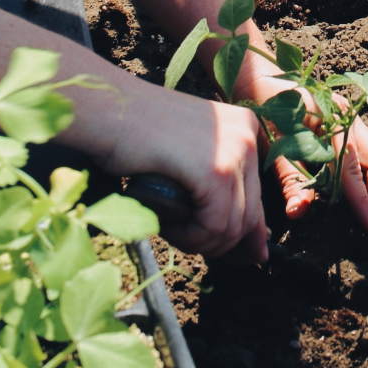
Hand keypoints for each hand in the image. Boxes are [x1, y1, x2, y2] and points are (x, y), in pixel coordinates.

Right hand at [87, 85, 267, 263]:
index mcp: (245, 127)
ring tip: (171, 231)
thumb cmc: (136, 133)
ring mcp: (236, 151)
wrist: (109, 110)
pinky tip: (168, 227)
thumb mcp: (188, 155)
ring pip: (233, 226)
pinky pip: (214, 226)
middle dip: (224, 243)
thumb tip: (248, 239)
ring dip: (200, 242)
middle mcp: (248, 136)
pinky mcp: (216, 171)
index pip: (259, 193)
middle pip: (250, 213)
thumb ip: (216, 185)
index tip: (249, 257)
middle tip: (194, 247)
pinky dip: (190, 238)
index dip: (252, 233)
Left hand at [249, 74, 367, 232]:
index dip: (361, 199)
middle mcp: (347, 116)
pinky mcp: (347, 120)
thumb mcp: (273, 145)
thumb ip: (289, 178)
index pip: (351, 168)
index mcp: (330, 119)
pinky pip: (367, 149)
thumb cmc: (264, 111)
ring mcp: (350, 116)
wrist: (259, 78)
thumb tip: (299, 212)